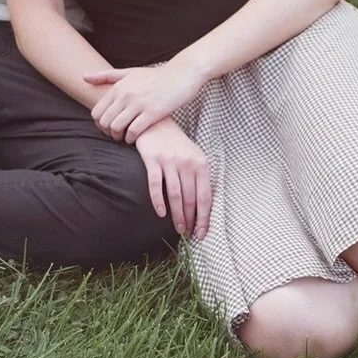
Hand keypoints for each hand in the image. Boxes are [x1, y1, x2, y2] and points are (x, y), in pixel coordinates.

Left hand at [84, 58, 205, 142]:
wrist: (181, 75)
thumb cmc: (155, 76)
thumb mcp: (130, 72)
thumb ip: (106, 76)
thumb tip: (83, 77)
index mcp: (118, 86)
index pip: (97, 112)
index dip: (99, 124)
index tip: (108, 128)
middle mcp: (126, 94)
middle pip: (104, 122)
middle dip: (107, 133)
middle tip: (116, 135)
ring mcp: (138, 103)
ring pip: (116, 128)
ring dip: (118, 137)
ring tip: (124, 138)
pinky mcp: (152, 112)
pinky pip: (133, 131)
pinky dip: (131, 139)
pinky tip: (134, 138)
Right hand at [134, 118, 211, 240]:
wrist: (155, 123)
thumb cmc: (175, 144)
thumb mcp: (193, 157)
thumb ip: (198, 177)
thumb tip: (200, 207)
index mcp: (201, 163)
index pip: (205, 196)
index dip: (204, 217)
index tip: (201, 233)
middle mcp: (187, 162)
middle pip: (190, 198)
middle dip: (190, 220)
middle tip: (187, 234)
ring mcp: (170, 161)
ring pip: (175, 195)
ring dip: (177, 216)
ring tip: (178, 229)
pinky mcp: (153, 159)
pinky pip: (156, 185)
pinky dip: (158, 201)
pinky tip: (161, 213)